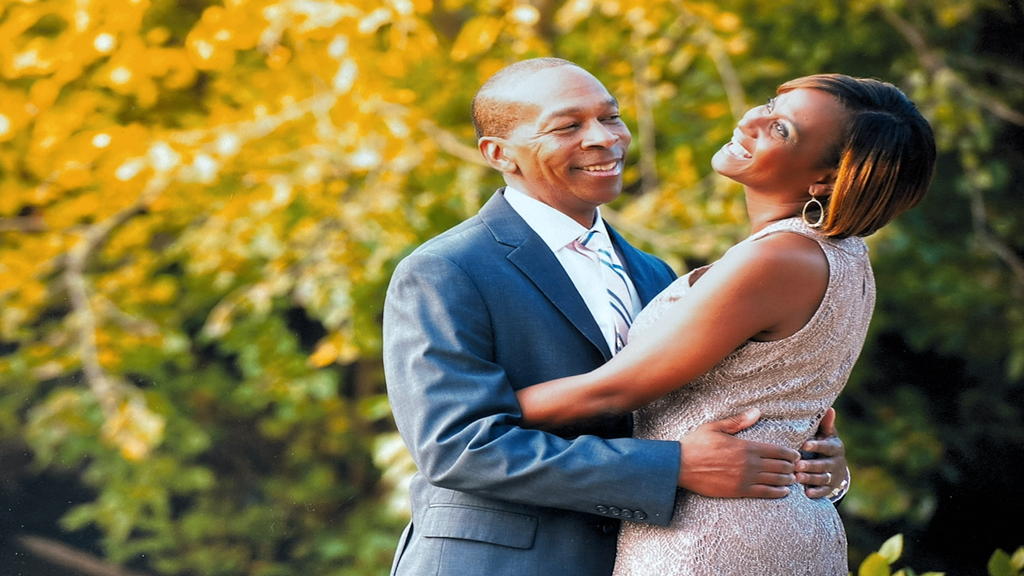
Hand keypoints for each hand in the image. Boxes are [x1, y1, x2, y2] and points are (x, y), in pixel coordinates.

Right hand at [677, 408, 798, 497]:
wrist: (680, 466)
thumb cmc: (696, 445)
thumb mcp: (715, 427)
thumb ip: (738, 421)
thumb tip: (756, 412)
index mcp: (745, 446)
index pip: (776, 450)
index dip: (789, 453)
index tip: (796, 454)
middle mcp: (749, 463)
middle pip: (779, 466)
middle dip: (791, 466)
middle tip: (798, 467)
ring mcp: (744, 479)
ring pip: (774, 480)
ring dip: (787, 479)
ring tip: (794, 478)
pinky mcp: (738, 491)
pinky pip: (763, 493)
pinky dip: (777, 492)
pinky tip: (784, 491)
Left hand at [796, 407, 848, 498]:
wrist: (836, 466)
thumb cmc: (825, 444)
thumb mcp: (827, 434)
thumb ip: (826, 424)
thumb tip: (829, 408)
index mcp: (835, 447)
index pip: (827, 447)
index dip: (817, 446)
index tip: (804, 445)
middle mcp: (836, 462)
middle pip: (824, 465)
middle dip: (811, 465)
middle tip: (797, 465)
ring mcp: (833, 476)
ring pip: (823, 478)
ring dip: (810, 478)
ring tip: (797, 477)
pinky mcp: (830, 487)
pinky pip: (823, 491)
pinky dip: (816, 492)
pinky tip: (806, 493)